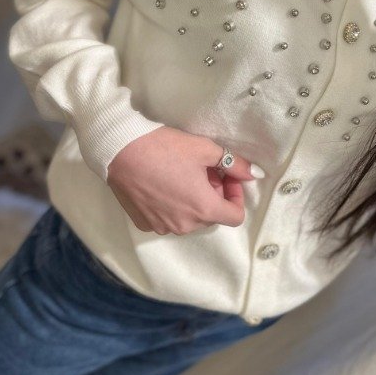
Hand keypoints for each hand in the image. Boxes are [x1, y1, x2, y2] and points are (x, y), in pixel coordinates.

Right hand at [106, 127, 258, 234]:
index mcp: (203, 209)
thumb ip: (234, 164)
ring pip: (190, 218)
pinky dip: (173, 205)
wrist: (120, 150)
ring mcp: (163, 226)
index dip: (236, 195)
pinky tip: (164, 182)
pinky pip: (169, 218)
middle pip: (211, 215)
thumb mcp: (205, 149)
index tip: (226, 177)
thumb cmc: (165, 148)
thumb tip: (254, 174)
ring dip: (193, 200)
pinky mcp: (145, 223)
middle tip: (204, 169)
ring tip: (183, 174)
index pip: (235, 216)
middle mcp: (184, 225)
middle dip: (214, 194)